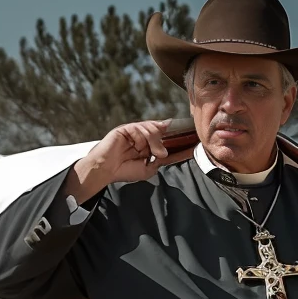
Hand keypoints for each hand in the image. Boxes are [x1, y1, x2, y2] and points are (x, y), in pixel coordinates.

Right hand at [69, 119, 194, 196]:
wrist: (105, 171)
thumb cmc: (124, 171)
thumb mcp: (147, 169)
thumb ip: (159, 162)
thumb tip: (167, 153)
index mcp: (148, 146)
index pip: (165, 140)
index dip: (178, 140)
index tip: (191, 142)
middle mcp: (142, 137)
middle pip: (161, 131)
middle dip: (167, 139)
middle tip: (165, 154)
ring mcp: (134, 132)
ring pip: (151, 129)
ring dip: (155, 141)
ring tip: (155, 154)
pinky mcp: (125, 129)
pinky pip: (139, 127)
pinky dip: (143, 136)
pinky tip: (141, 146)